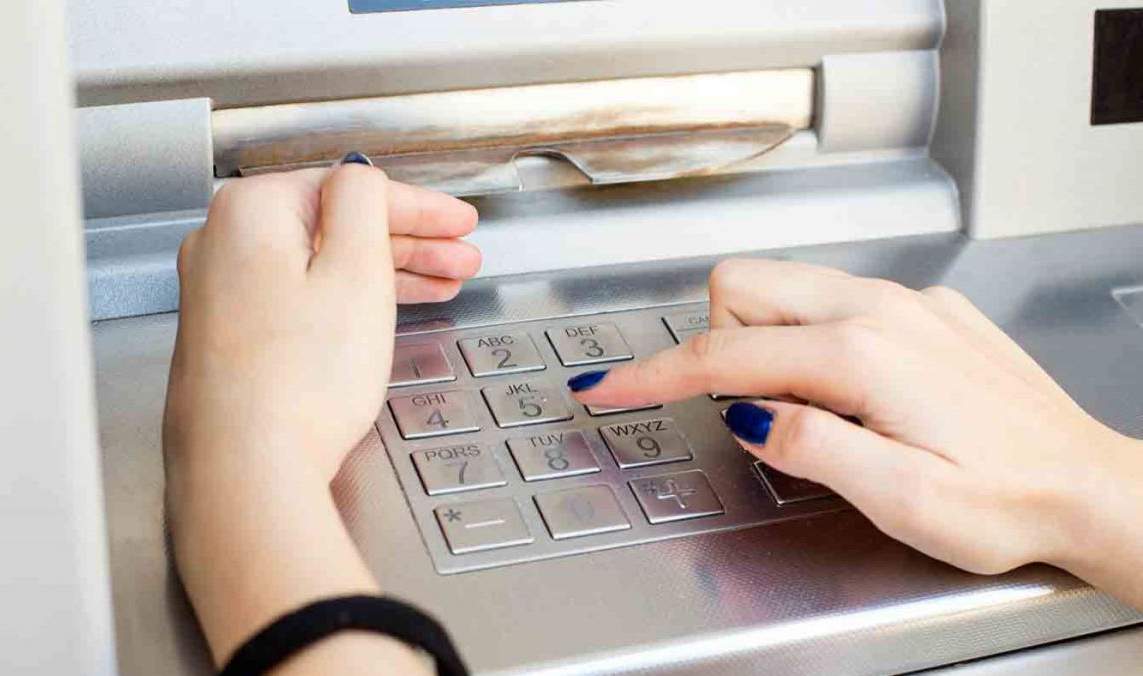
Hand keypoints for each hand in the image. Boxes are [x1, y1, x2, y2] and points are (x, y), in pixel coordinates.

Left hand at [165, 167, 478, 481]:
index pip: (350, 189)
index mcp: (250, 213)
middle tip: (458, 254)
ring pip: (319, 266)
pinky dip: (348, 303)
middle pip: (333, 225)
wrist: (246, 472)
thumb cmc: (297, 383)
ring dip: (385, 273)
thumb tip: (362, 178)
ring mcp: (220, 297)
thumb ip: (365, 205)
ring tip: (440, 288)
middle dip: (407, 241)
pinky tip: (382, 318)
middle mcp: (222, 247)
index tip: (457, 221)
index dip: (419, 206)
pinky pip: (301, 301)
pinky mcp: (229, 342)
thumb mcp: (356, 272)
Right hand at [572, 259, 1142, 606]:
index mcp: (861, 356)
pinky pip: (831, 296)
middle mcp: (879, 309)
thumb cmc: (1006, 502)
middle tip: (753, 411)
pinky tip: (849, 390)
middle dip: (716, 344)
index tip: (608, 389)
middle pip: (741, 287)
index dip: (653, 376)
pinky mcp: (924, 308)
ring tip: (807, 407)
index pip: (722, 356)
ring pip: (783, 285)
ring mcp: (904, 301)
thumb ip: (810, 445)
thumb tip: (746, 412)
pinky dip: (808, 335)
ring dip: (762, 339)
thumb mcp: (899, 498)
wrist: (1088, 486)